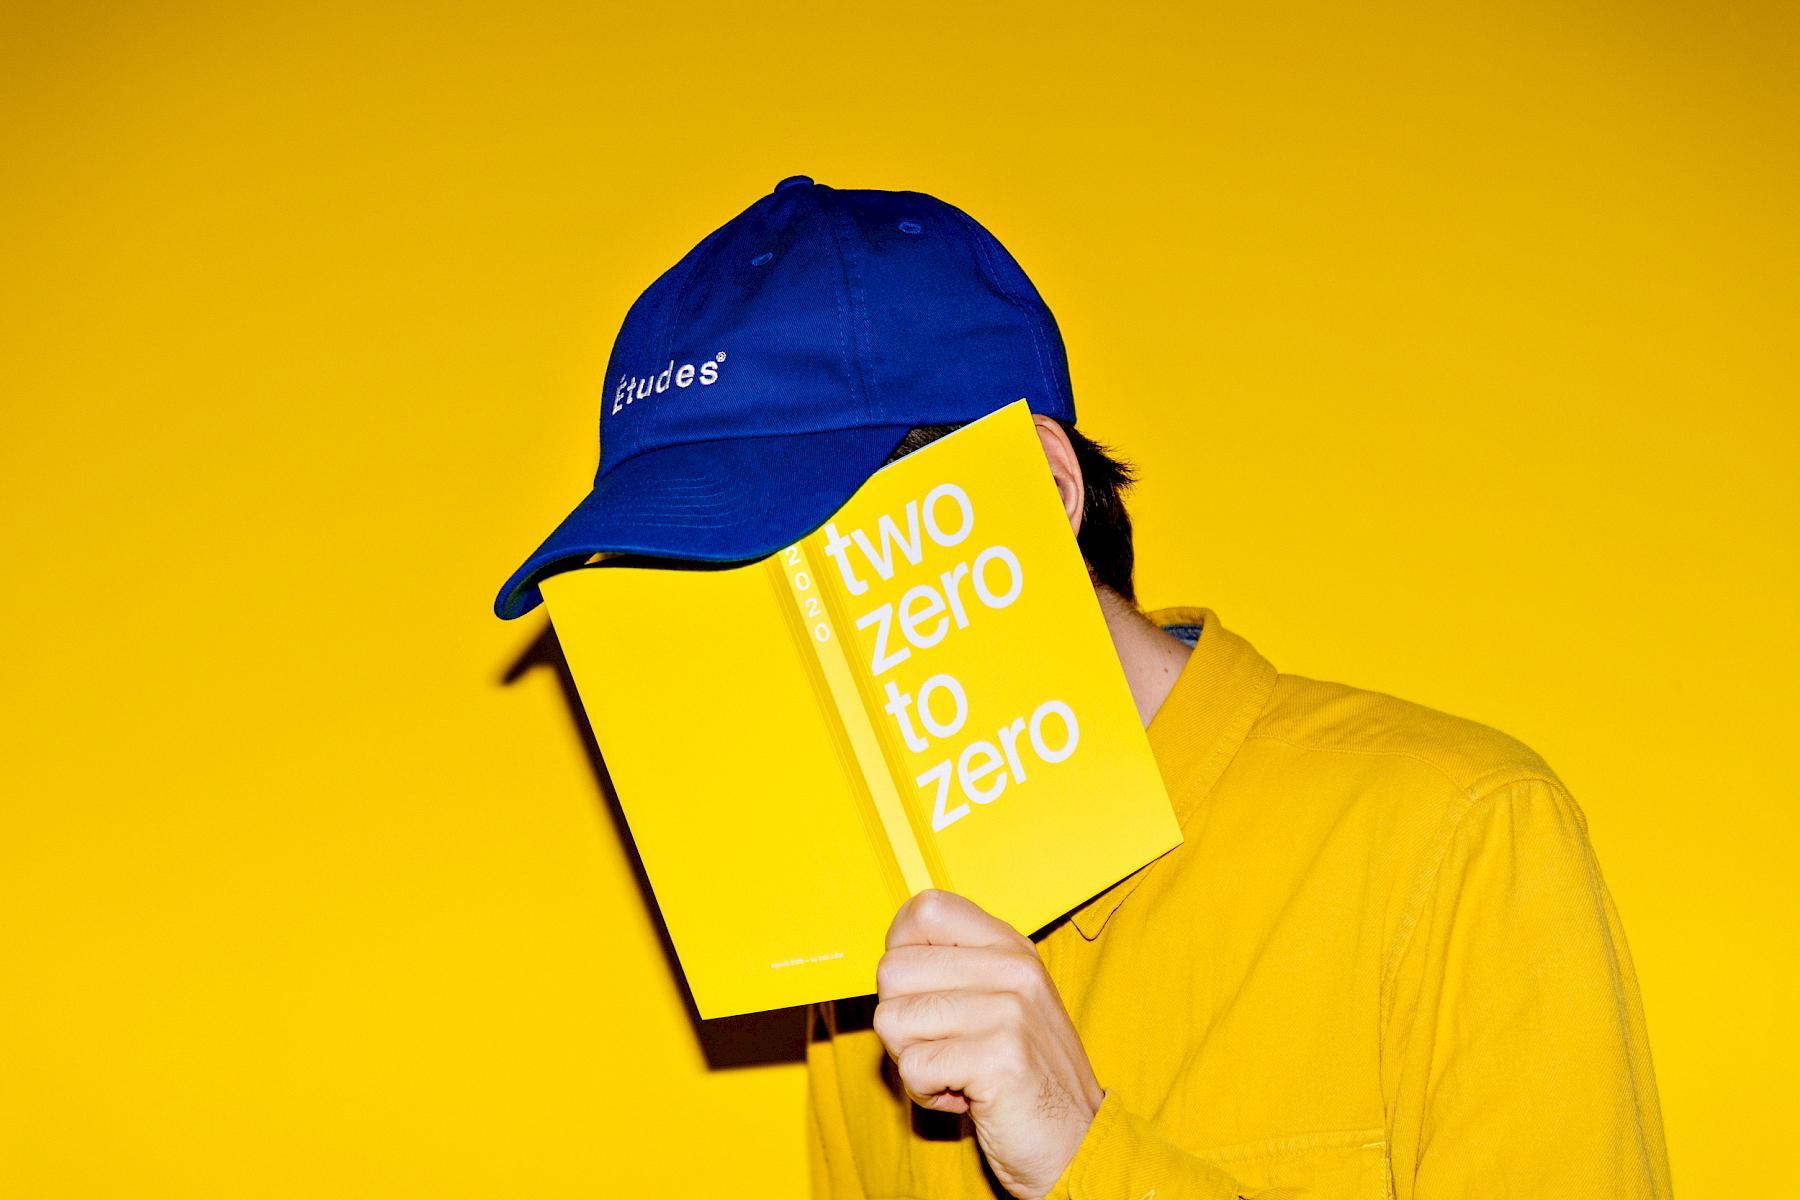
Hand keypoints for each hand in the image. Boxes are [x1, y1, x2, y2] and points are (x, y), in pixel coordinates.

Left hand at [874, 889, 1103, 1199]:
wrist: (1076, 1145)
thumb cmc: (1022, 1078)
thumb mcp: (1001, 1003)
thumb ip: (955, 971)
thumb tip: (889, 959)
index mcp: (1010, 947)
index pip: (925, 910)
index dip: (901, 953)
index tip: (921, 993)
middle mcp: (1012, 969)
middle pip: (893, 970)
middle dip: (901, 1021)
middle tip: (943, 1049)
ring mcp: (1009, 1011)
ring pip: (892, 1019)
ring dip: (911, 1061)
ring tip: (956, 1074)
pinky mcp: (999, 1058)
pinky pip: (912, 1066)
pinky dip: (924, 1092)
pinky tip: (963, 1097)